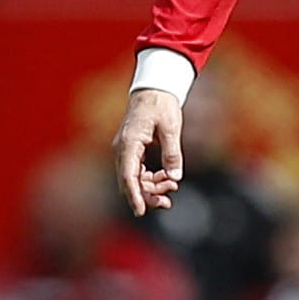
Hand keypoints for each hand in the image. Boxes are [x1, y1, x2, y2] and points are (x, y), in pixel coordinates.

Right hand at [112, 89, 182, 216]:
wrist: (154, 88)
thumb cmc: (160, 104)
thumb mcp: (170, 127)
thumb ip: (172, 152)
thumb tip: (174, 176)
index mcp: (129, 142)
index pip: (128, 175)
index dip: (134, 195)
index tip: (141, 211)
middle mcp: (123, 149)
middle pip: (130, 182)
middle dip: (147, 195)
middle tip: (167, 201)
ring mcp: (127, 151)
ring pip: (135, 179)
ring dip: (151, 187)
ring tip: (172, 186)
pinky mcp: (133, 151)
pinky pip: (139, 172)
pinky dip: (152, 179)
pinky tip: (167, 179)